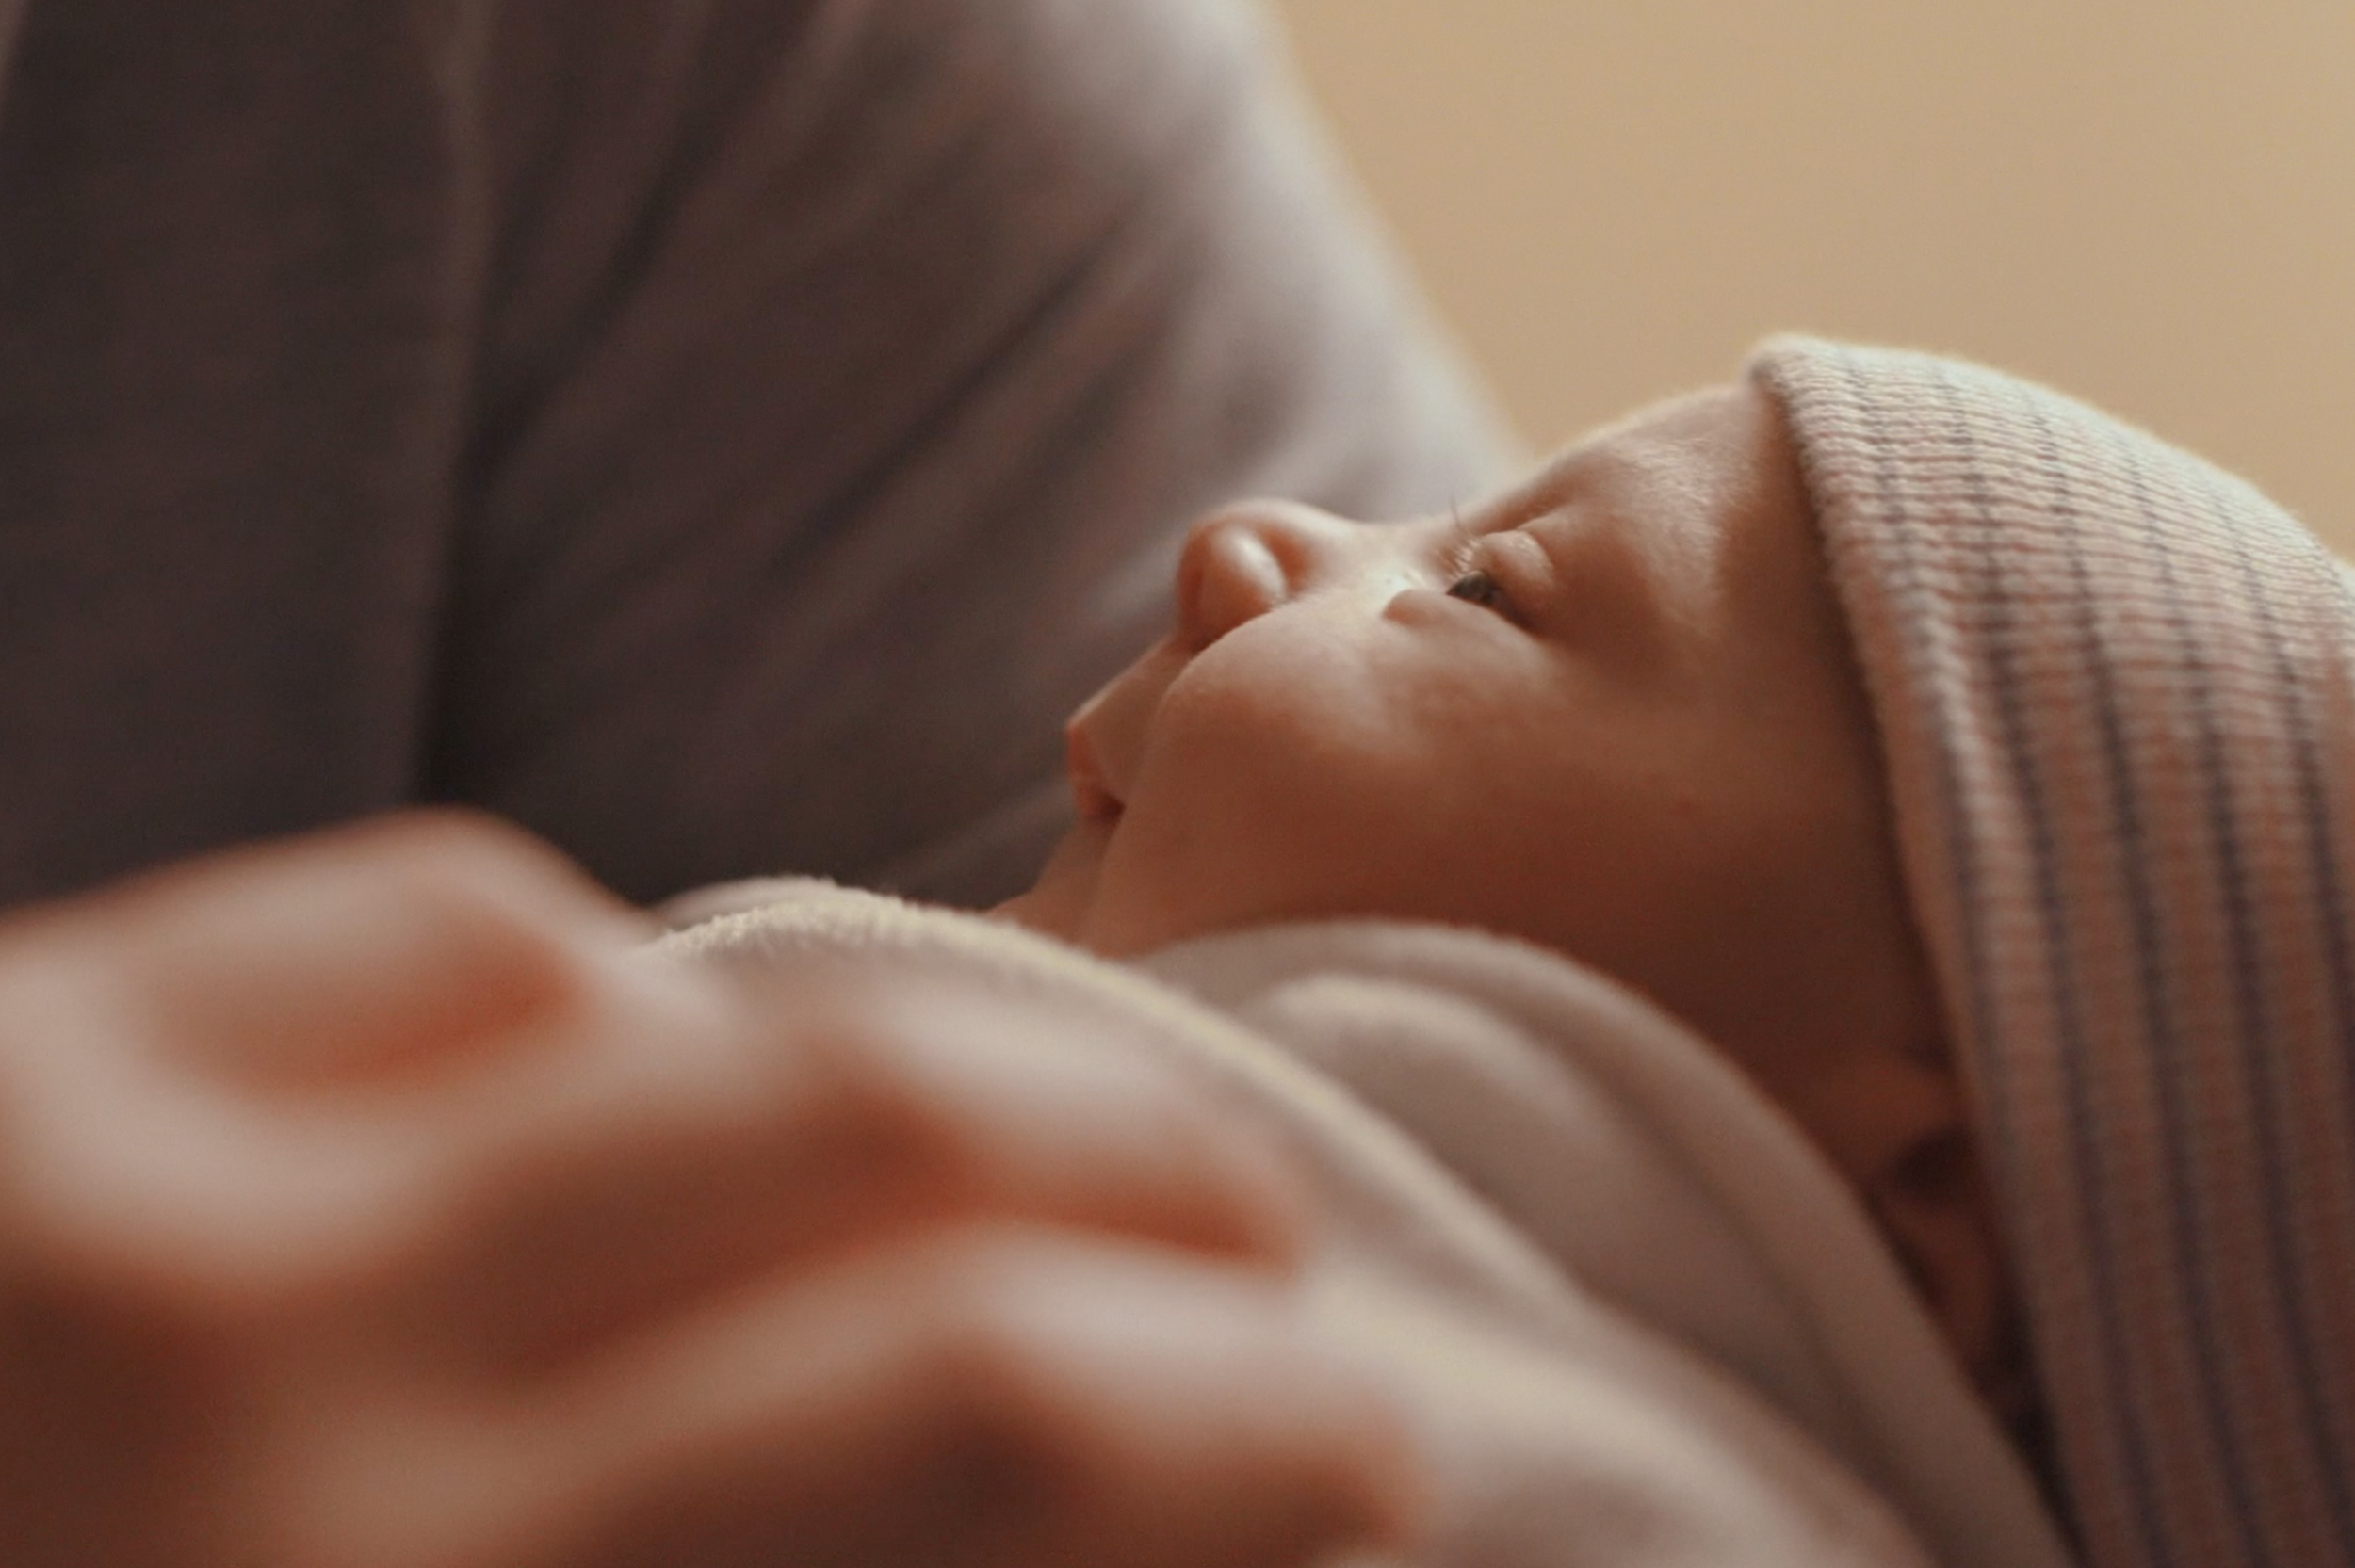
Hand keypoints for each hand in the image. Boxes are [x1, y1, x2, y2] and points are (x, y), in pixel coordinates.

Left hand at [0, 813, 1417, 1567]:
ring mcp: (125, 1225)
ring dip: (962, 1080)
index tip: (1360, 1433)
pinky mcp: (5, 1058)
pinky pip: (458, 929)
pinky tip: (690, 1075)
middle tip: (1275, 1245)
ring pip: (708, 1025)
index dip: (1236, 1432)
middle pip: (896, 1184)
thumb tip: (1080, 1535)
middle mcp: (286, 1458)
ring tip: (1054, 1142)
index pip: (979, 1453)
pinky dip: (645, 993)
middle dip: (1167, 1195)